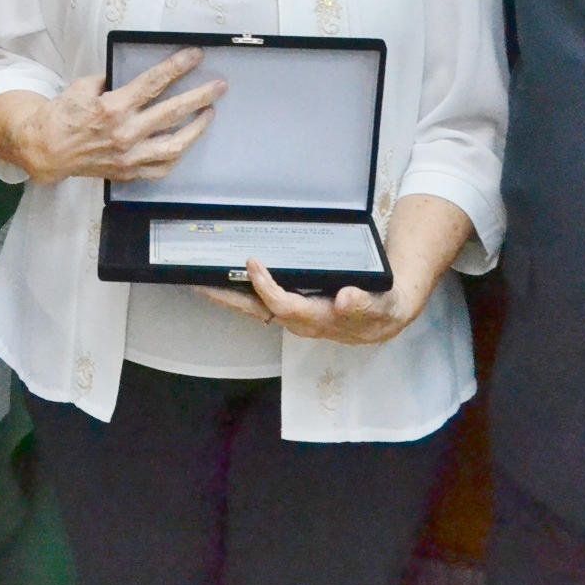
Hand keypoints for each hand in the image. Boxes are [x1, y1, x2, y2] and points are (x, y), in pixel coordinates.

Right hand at [0, 49, 222, 184]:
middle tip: (219, 86)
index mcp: (113, 107)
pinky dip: (176, 155)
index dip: (178, 67)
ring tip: (209, 113)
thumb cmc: (63, 115)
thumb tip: (134, 75)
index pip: (154, 83)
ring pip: (175, 144)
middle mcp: (125, 133)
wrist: (46, 150)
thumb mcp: (84, 87)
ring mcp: (129, 156)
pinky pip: (161, 167)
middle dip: (200, 96)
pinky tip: (184, 142)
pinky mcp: (128, 172)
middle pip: (173, 112)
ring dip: (197, 128)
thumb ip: (112, 81)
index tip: (196, 56)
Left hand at [202, 260, 429, 345]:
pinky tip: (227, 277)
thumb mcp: (381, 305)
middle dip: (228, 298)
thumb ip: (364, 303)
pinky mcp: (293, 306)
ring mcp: (294, 314)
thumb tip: (344, 298)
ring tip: (203, 278)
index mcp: (319, 319)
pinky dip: (242, 290)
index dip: (267, 286)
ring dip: (230, 295)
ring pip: (256, 307)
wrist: (386, 315)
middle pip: (257, 310)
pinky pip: (261, 300)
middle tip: (199, 282)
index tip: (254, 263)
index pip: (284, 305)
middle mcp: (300, 320)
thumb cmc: (381, 308)